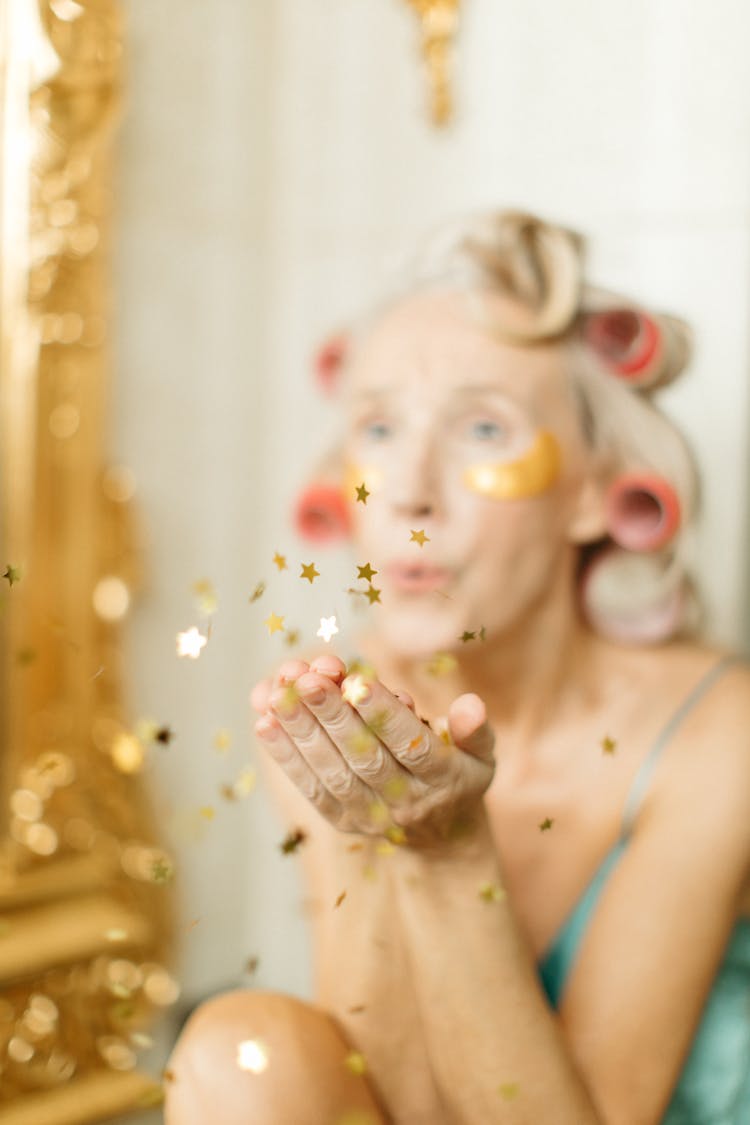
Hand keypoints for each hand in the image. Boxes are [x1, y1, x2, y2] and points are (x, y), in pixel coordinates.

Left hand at [251, 654, 494, 846]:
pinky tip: (265, 724)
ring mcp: (370, 815)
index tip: (358, 681)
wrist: (441, 839)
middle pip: (364, 756)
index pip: (410, 743)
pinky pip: (311, 788)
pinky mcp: (341, 821)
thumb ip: (476, 730)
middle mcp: (404, 801)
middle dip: (333, 716)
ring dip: (302, 733)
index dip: (383, 714)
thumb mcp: (481, 755)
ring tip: (278, 695)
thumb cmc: (459, 776)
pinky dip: (287, 757)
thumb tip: (471, 705)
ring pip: (332, 772)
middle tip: (307, 679)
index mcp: (442, 778)